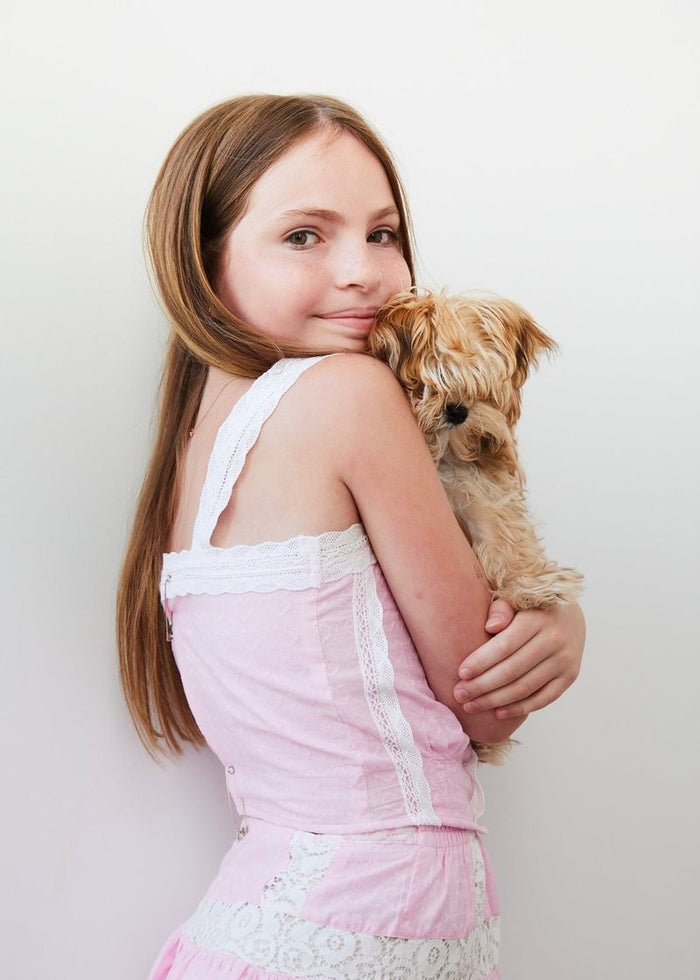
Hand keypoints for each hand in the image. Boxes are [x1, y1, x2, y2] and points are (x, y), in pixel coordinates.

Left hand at [453, 599, 585, 719]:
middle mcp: (554, 640)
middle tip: (459, 694)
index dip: (481, 662)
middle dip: (482, 686)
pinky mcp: (570, 676)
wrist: (569, 614)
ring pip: (525, 688)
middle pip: (512, 670)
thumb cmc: (530, 607)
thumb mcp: (515, 599)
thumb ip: (501, 609)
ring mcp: (564, 660)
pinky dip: (520, 708)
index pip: (504, 646)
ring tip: (471, 705)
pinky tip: (498, 713)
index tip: (460, 673)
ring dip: (495, 700)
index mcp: (537, 619)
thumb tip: (490, 627)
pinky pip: (543, 699)